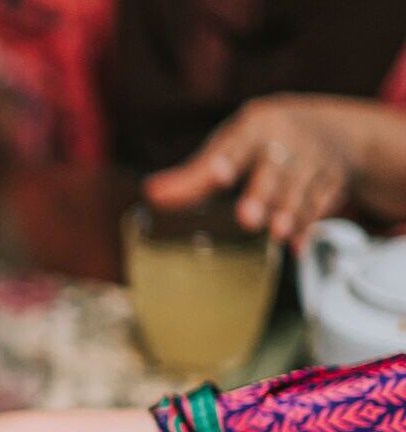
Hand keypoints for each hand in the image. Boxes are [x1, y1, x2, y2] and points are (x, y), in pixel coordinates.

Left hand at [144, 95, 405, 243]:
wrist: (336, 130)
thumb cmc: (265, 141)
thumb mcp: (233, 146)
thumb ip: (195, 174)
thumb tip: (151, 194)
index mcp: (256, 127)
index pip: (237, 145)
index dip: (226, 161)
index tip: (218, 174)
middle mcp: (288, 140)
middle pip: (274, 170)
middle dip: (262, 194)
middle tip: (248, 218)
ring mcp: (315, 160)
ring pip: (301, 190)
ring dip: (290, 213)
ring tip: (277, 233)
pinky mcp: (333, 181)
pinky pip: (322, 205)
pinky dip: (311, 227)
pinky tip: (298, 247)